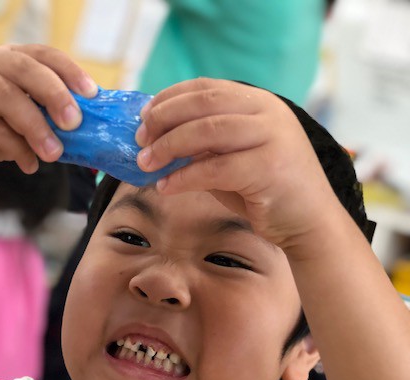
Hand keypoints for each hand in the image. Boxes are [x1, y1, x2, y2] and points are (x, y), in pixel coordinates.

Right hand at [0, 44, 96, 185]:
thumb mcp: (28, 116)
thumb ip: (50, 115)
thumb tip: (89, 128)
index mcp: (15, 58)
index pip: (45, 55)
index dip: (70, 72)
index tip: (92, 93)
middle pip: (26, 70)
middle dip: (55, 95)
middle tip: (74, 122)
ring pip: (9, 99)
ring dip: (37, 128)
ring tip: (54, 153)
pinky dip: (17, 149)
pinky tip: (30, 164)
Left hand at [136, 78, 338, 250]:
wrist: (310, 223)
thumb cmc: (268, 192)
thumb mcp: (233, 160)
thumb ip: (205, 147)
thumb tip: (158, 141)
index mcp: (260, 103)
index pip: (207, 87)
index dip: (170, 98)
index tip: (144, 115)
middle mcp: (268, 113)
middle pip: (204, 103)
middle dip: (164, 119)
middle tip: (139, 139)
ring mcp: (272, 137)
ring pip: (207, 131)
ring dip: (169, 146)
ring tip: (145, 163)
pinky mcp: (269, 168)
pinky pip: (214, 168)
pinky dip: (184, 178)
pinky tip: (166, 187)